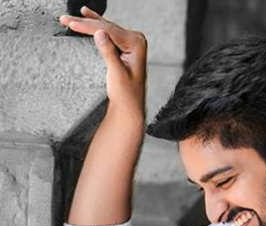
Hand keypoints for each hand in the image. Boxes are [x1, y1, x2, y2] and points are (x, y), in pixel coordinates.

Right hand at [59, 6, 146, 122]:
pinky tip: (87, 15)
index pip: (108, 30)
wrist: (129, 107)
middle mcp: (136, 40)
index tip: (71, 24)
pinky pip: (107, 32)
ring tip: (70, 18)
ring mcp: (131, 42)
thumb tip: (100, 33)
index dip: (88, 26)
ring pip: (104, 28)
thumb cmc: (127, 95)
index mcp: (137, 44)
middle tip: (65, 19)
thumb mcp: (116, 73)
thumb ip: (109, 52)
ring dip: (86, 22)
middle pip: (105, 27)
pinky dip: (94, 25)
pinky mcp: (124, 46)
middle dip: (84, 23)